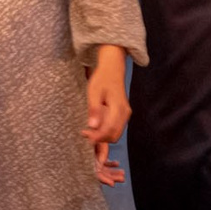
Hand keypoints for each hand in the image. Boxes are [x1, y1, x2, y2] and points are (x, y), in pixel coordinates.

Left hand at [84, 53, 129, 183]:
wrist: (112, 70)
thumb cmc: (102, 79)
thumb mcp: (94, 92)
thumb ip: (94, 110)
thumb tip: (92, 126)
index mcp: (118, 108)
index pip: (109, 130)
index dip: (97, 137)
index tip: (85, 134)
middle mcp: (124, 113)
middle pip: (114, 136)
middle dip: (100, 139)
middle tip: (85, 133)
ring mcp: (125, 115)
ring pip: (116, 134)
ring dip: (103, 137)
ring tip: (88, 131)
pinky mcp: (123, 115)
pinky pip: (116, 129)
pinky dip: (106, 132)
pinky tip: (95, 127)